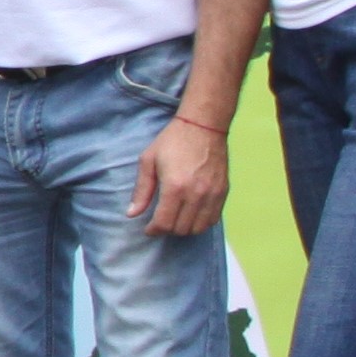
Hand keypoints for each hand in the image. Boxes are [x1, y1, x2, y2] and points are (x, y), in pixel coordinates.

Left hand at [128, 113, 229, 236]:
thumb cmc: (172, 141)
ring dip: (184, 228)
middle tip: (160, 221)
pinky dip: (200, 223)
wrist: (203, 126)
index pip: (164, 223)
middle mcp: (196, 194)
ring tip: (175, 219)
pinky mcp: (223, 192)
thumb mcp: (149, 161)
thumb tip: (132, 214)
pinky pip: (213, 220)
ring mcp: (212, 194)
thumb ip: (141, 190)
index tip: (148, 228)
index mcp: (175, 187)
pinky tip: (191, 215)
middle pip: (180, 229)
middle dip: (167, 229)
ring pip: (198, 228)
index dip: (153, 230)